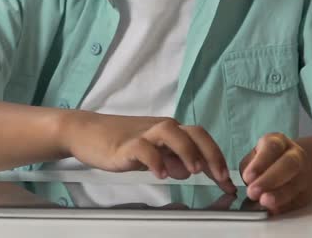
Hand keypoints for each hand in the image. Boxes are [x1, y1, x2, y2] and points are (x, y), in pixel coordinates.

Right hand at [59, 111, 235, 193]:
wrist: (84, 131)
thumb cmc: (117, 141)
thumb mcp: (149, 153)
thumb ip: (169, 159)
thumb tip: (187, 170)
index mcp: (169, 131)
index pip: (200, 139)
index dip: (217, 158)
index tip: (228, 182)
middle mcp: (159, 129)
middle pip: (193, 132)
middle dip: (211, 154)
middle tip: (221, 177)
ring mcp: (142, 134)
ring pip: (171, 132)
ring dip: (186, 150)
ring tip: (193, 171)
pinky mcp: (124, 144)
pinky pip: (143, 148)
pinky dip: (154, 159)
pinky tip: (160, 174)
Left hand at [239, 133, 311, 214]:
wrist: (294, 164)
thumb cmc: (267, 160)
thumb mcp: (254, 156)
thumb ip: (249, 167)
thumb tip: (249, 182)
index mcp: (278, 141)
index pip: (272, 148)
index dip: (260, 163)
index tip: (248, 177)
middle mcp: (295, 155)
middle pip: (288, 164)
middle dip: (270, 180)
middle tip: (253, 192)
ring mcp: (304, 173)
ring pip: (296, 184)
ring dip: (279, 195)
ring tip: (264, 202)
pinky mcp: (307, 191)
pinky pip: (298, 199)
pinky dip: (285, 206)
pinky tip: (274, 210)